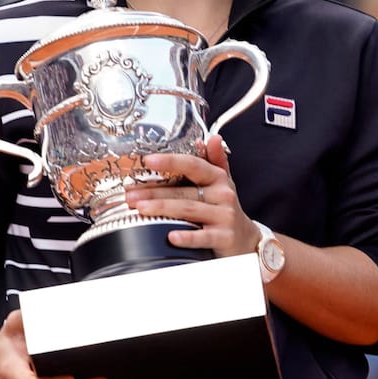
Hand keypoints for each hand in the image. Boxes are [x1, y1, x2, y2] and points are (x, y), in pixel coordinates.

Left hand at [127, 135, 260, 257]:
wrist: (246, 239)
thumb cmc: (225, 209)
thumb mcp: (224, 182)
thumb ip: (216, 160)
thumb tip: (211, 138)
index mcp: (218, 178)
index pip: (193, 165)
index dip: (171, 162)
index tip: (149, 160)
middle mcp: (222, 195)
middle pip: (184, 191)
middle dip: (154, 192)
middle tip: (131, 194)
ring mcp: (224, 217)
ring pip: (189, 210)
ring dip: (162, 209)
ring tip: (140, 209)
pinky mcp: (223, 238)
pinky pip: (202, 236)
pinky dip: (187, 236)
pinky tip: (171, 236)